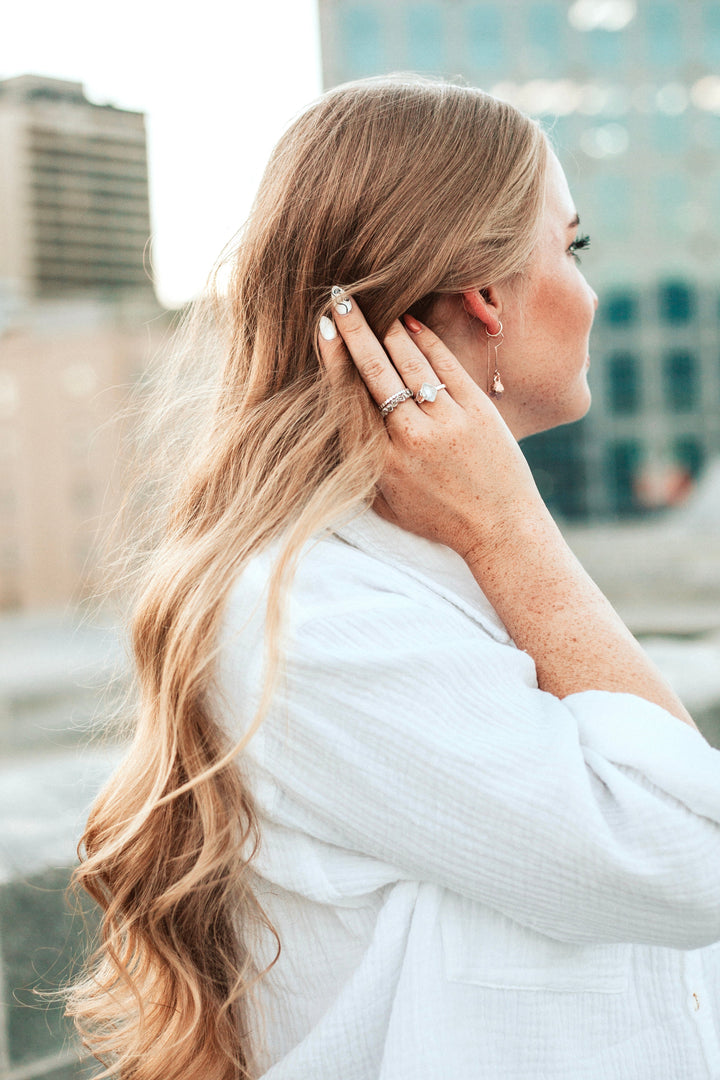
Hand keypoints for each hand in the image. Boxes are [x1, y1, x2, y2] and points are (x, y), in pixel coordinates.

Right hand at [317, 297, 545, 561]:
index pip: (349, 399)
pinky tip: (410, 321)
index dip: (335, 359)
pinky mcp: (478, 411)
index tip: (324, 328)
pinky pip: (445, 365)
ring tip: (373, 303)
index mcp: (381, 463)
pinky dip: (426, 339)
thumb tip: (333, 423)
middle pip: (375, 371)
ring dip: (389, 328)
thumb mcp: (384, 502)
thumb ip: (358, 464)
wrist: (498, 529)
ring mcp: (447, 422)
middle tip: (340, 297)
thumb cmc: (436, 517)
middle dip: (355, 329)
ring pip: (410, 362)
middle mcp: (410, 439)